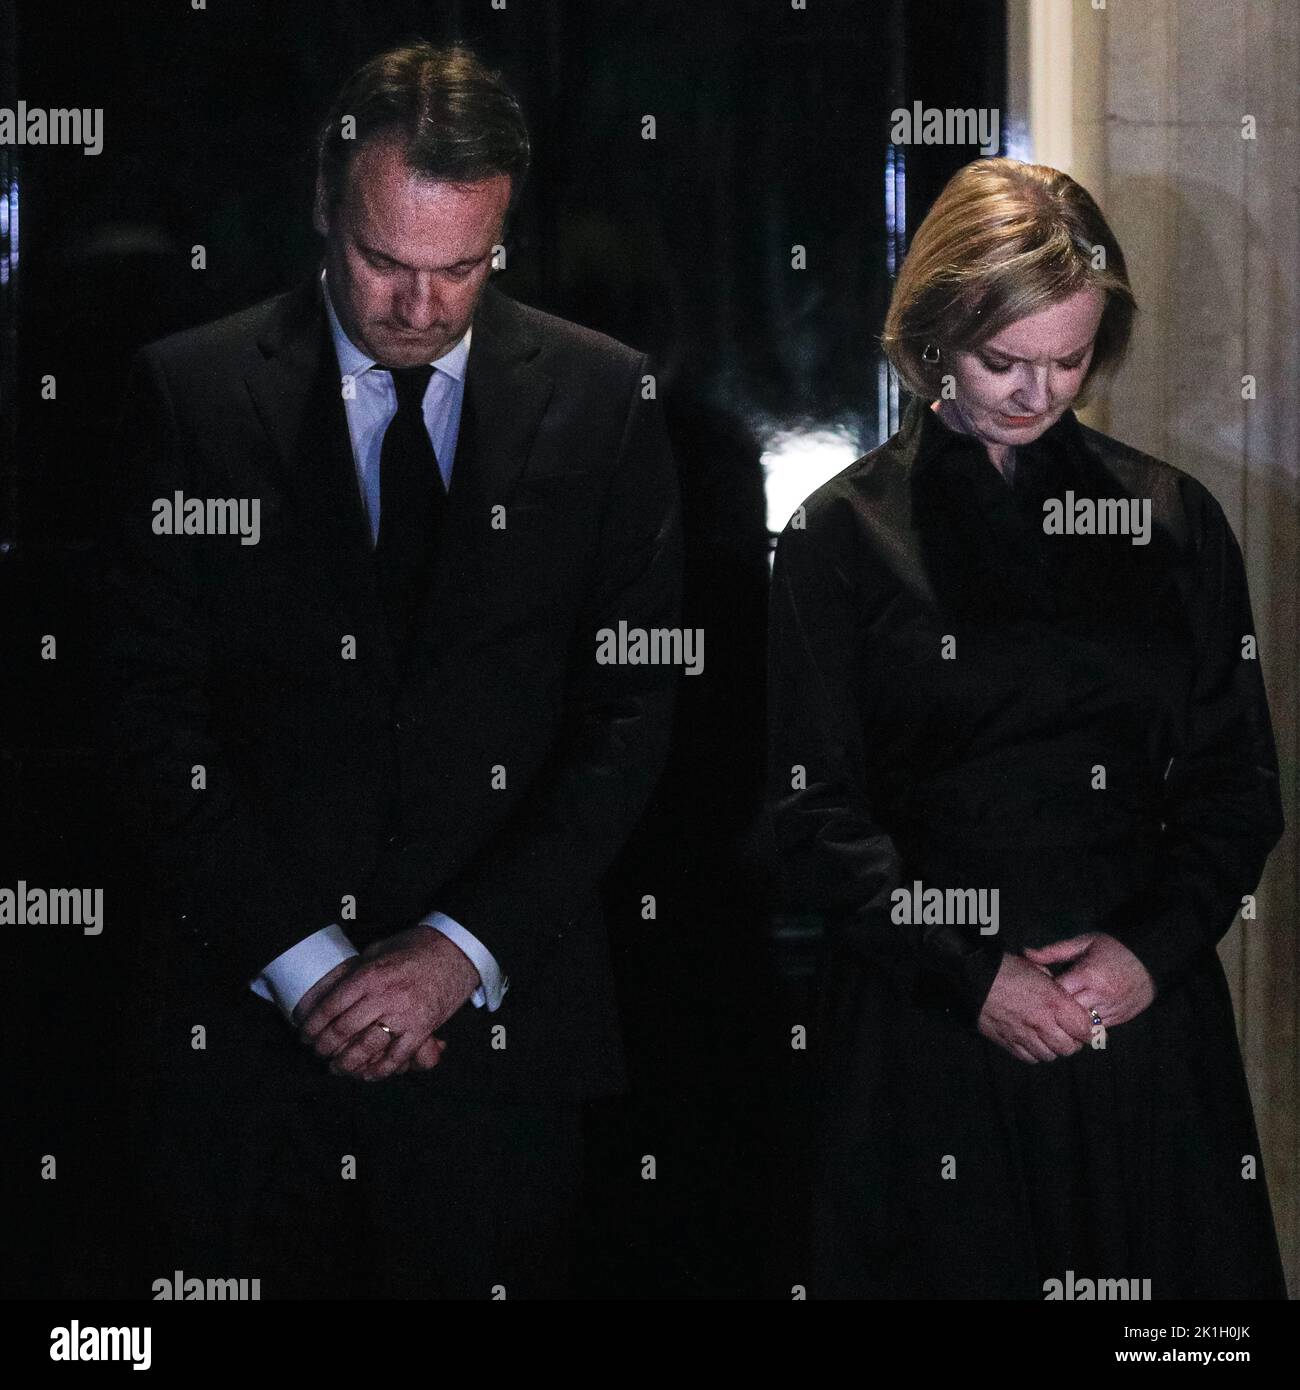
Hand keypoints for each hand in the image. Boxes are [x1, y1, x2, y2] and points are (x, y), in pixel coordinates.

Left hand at [292, 958, 446, 1078]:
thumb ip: (357, 969)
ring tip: (336, 1067)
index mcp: (370, 974)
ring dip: (346, 1062)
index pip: (331, 1005)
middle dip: (324, 1046)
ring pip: (366, 1048)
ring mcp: (404, 1014)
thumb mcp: (380, 949)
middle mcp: (384, 995)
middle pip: (343, 1029)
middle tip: (317, 1052)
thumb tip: (331, 988)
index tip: (304, 1034)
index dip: (313, 1024)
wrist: (458, 949)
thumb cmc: (417, 946)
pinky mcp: (423, 1027)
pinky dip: (379, 1070)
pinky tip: (367, 1074)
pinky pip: (396, 1056)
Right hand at [977, 952, 1093, 1063]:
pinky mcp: (1007, 1042)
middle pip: (1069, 1048)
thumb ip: (1055, 986)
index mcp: (1053, 1002)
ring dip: (1053, 1048)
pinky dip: (1035, 1052)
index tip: (1087, 1027)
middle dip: (1073, 1042)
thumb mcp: (1037, 969)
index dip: (1089, 1030)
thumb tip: (1063, 997)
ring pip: (1050, 1055)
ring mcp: (1023, 1035)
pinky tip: (1033, 1040)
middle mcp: (1041, 1022)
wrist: (973, 977)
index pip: (1085, 1029)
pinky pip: (1029, 1057)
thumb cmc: (1006, 968)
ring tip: (1049, 1037)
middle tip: (1069, 1033)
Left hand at [1022, 932, 1154, 1027]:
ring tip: (1058, 1018)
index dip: (1045, 996)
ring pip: (1083, 1026)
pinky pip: (1098, 1028)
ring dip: (1070, 1024)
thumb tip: (1026, 953)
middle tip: (1043, 1010)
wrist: (1151, 957)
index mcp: (1088, 975)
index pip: (1058, 994)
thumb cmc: (1114, 947)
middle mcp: (1100, 995)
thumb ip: (1054, 951)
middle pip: (1068, 1014)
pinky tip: (1076, 1021)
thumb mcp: (1083, 943)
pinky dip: (1086, 1026)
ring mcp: (1112, 1008)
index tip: (1037, 993)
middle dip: (1055, 1013)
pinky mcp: (1121, 1017)